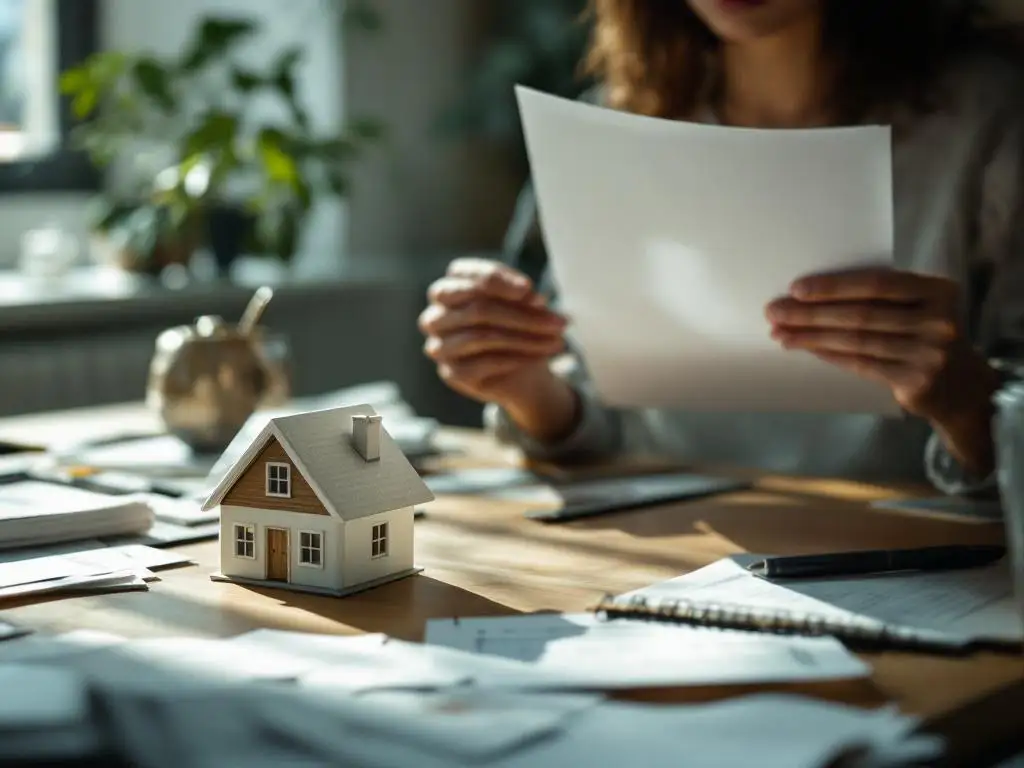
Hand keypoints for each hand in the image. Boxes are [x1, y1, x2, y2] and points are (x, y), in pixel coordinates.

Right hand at [419, 258, 577, 440]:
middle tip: (559, 322)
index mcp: (449, 287)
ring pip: (482, 336)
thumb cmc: (517, 327)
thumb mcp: (524, 305)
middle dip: (522, 315)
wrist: (519, 371)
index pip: (467, 274)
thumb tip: (531, 297)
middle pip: (477, 309)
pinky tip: (540, 356)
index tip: (529, 288)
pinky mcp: (451, 373)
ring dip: (526, 338)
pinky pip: (484, 364)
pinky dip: (517, 358)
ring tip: (557, 341)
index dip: (499, 279)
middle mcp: (436, 315)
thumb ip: (523, 297)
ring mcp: (440, 346)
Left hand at [765, 267, 999, 471]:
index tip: (796, 289)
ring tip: (780, 334)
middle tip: (774, 312)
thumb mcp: (919, 307)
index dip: (833, 286)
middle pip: (860, 314)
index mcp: (937, 290)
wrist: (962, 386)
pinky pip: (861, 363)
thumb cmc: (926, 336)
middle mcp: (937, 320)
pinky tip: (805, 349)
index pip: (877, 283)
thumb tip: (812, 294)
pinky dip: (829, 355)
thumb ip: (883, 298)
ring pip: (856, 341)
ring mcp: (929, 353)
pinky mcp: (915, 381)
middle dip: (811, 313)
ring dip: (811, 337)